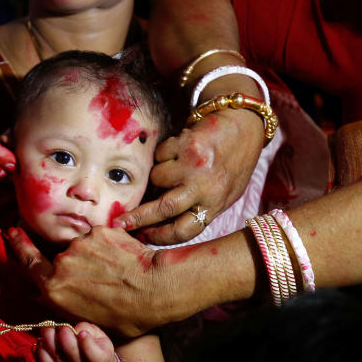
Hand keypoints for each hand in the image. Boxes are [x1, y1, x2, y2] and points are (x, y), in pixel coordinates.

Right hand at [7, 227, 191, 336]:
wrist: (156, 290)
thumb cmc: (128, 315)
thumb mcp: (89, 322)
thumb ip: (66, 306)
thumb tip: (51, 297)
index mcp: (54, 289)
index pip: (29, 262)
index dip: (19, 246)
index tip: (12, 231)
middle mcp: (62, 263)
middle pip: (63, 258)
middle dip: (79, 265)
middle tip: (105, 277)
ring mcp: (81, 244)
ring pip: (84, 245)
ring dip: (97, 254)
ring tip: (120, 271)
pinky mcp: (101, 230)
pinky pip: (102, 235)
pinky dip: (112, 244)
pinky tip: (127, 259)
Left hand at [36, 323, 116, 361]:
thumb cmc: (96, 348)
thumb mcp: (100, 336)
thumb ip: (87, 329)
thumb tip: (72, 329)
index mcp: (102, 359)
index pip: (96, 356)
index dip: (87, 344)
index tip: (82, 333)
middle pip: (72, 356)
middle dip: (64, 338)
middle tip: (59, 325)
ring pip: (57, 360)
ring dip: (48, 342)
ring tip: (46, 328)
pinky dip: (42, 354)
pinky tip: (41, 342)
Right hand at [115, 109, 262, 244]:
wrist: (244, 124)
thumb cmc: (233, 161)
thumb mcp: (225, 192)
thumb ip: (200, 206)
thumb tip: (163, 222)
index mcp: (214, 205)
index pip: (184, 231)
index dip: (159, 237)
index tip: (142, 237)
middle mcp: (204, 188)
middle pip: (162, 210)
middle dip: (137, 218)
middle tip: (117, 223)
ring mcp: (194, 166)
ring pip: (156, 178)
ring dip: (158, 174)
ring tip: (175, 166)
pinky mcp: (186, 145)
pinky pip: (160, 155)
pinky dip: (164, 153)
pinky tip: (179, 149)